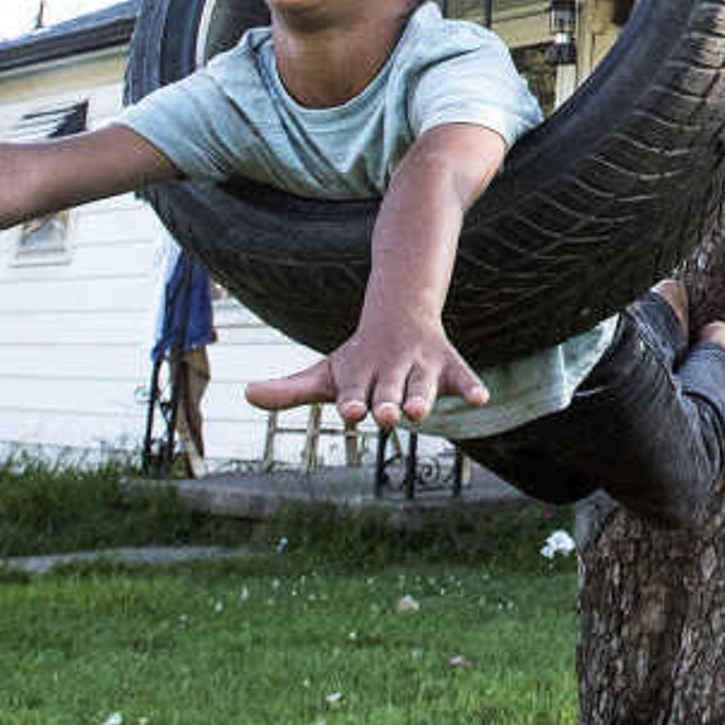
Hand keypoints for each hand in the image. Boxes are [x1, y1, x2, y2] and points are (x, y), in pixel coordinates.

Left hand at [242, 319, 484, 425]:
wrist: (399, 309)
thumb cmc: (357, 357)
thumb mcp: (325, 373)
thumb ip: (289, 390)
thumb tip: (244, 393)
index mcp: (360, 375)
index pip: (355, 391)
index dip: (354, 400)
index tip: (351, 410)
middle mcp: (390, 370)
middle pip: (389, 390)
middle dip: (388, 402)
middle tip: (386, 415)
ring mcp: (420, 366)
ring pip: (422, 384)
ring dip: (423, 397)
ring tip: (420, 410)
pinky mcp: (447, 364)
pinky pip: (463, 375)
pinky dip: (471, 386)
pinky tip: (481, 399)